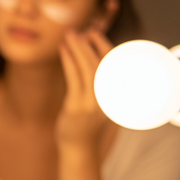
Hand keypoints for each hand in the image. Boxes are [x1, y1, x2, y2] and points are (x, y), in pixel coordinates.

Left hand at [57, 30, 112, 148]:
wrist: (79, 148)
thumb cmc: (88, 124)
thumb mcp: (100, 103)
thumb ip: (100, 84)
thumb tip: (93, 59)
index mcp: (116, 95)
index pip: (114, 64)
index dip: (104, 46)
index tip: (94, 33)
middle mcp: (108, 97)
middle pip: (101, 63)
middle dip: (90, 43)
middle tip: (80, 30)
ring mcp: (92, 103)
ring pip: (87, 68)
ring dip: (78, 48)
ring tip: (70, 35)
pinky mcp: (77, 107)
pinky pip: (73, 79)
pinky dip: (69, 61)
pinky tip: (63, 51)